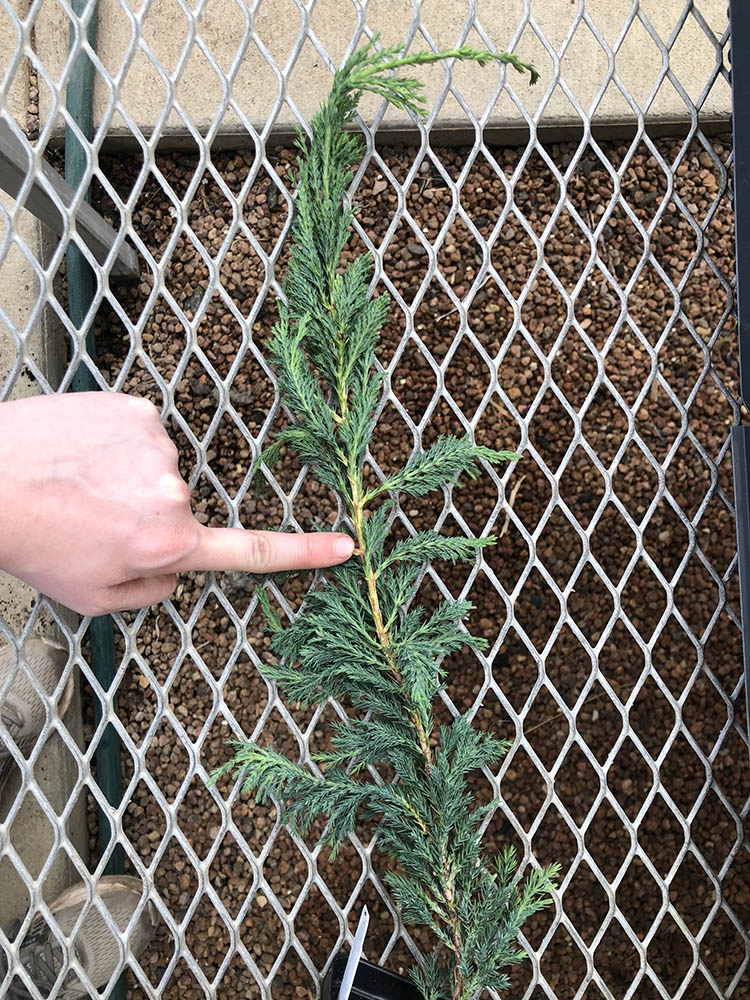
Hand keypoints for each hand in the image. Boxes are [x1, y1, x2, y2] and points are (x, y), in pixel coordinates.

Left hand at [0, 392, 353, 615]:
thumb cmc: (29, 541)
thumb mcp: (92, 598)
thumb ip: (150, 592)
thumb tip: (176, 571)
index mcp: (167, 543)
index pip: (250, 552)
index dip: (303, 552)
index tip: (346, 546)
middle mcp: (172, 491)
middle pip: (178, 510)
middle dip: (143, 516)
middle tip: (86, 517)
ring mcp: (156, 444)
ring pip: (155, 469)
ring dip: (125, 476)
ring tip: (74, 483)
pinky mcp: (134, 408)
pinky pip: (138, 433)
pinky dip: (114, 442)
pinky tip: (77, 452)